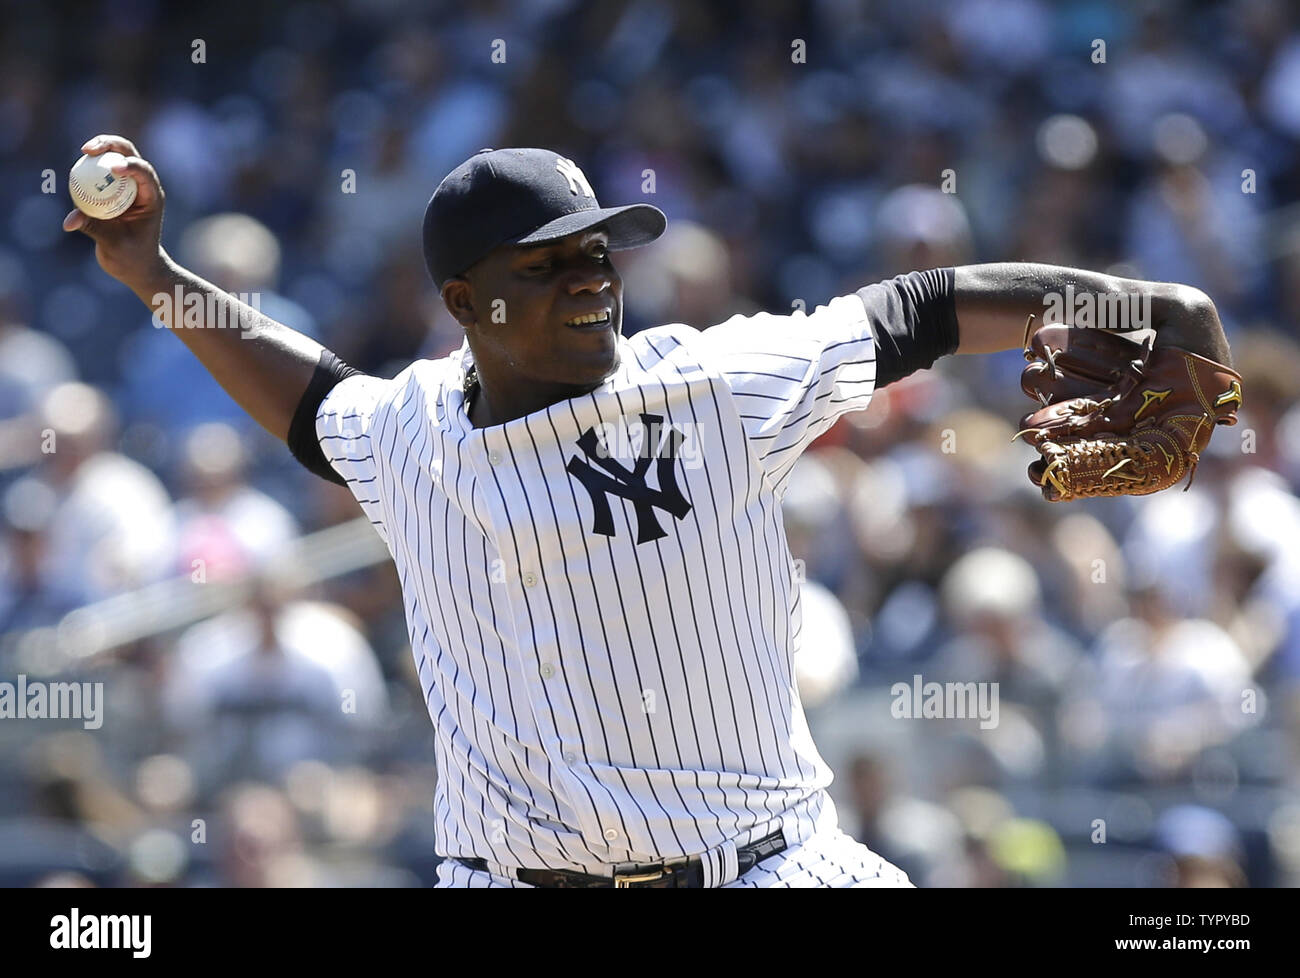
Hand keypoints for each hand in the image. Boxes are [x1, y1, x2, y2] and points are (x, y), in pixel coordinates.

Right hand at [62, 135, 168, 290]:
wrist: (136, 266)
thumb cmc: (132, 258)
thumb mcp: (114, 244)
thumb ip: (94, 229)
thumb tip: (69, 221)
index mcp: (151, 198)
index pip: (144, 174)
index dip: (131, 166)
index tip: (115, 168)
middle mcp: (140, 187)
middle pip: (128, 154)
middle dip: (111, 144)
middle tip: (90, 148)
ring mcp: (126, 185)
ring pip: (113, 156)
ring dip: (99, 148)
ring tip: (85, 150)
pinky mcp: (111, 189)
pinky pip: (98, 172)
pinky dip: (87, 167)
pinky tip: (75, 170)